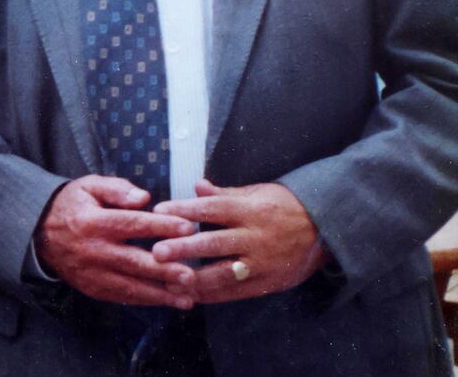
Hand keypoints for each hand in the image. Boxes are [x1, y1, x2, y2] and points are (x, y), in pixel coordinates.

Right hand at [35, 175, 196, 308]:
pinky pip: (122, 297)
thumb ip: (117, 189)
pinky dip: (146, 301)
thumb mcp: (90, 186)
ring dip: (160, 294)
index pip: (133, 224)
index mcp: (94, 222)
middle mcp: (94, 251)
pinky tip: (167, 302)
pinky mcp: (93, 289)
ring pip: (131, 287)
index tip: (187, 228)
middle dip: (164, 270)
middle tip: (191, 275)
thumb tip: (144, 198)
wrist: (40, 233)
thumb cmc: (73, 204)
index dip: (161, 226)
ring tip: (188, 297)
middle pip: (134, 262)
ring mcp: (93, 274)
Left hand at [152, 179, 326, 301]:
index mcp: (249, 209)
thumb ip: (224, 193)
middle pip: (213, 243)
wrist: (324, 229)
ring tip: (169, 280)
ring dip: (194, 278)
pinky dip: (214, 295)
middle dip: (183, 248)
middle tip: (157, 252)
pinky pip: (237, 292)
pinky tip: (192, 295)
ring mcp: (261, 262)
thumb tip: (196, 185)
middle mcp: (254, 236)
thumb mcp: (257, 192)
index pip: (211, 208)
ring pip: (223, 272)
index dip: (184, 210)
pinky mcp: (267, 282)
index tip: (159, 211)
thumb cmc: (283, 205)